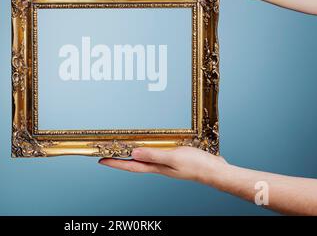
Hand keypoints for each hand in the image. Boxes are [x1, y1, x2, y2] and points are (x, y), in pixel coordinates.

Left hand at [99, 146, 227, 183]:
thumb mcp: (174, 157)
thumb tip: (134, 153)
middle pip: (135, 163)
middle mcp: (159, 166)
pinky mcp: (174, 158)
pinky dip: (147, 150)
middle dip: (120, 159)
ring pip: (144, 159)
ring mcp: (166, 164)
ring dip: (133, 154)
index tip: (101, 160)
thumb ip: (154, 155)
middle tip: (108, 153)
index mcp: (157, 167)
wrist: (215, 171)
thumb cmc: (197, 165)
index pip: (131, 165)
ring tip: (123, 148)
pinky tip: (150, 146)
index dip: (115, 163)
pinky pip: (155, 154)